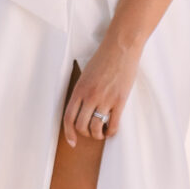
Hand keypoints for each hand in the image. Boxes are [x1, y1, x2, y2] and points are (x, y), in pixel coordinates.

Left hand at [62, 31, 140, 145]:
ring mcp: (105, 99)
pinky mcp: (119, 100)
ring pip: (96, 127)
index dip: (69, 133)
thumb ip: (83, 91)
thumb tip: (83, 108)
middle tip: (91, 132)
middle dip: (85, 134)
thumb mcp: (86, 74)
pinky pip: (113, 124)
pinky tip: (112, 130)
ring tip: (102, 132)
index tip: (72, 142)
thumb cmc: (104, 58)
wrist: (121, 47)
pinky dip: (111, 132)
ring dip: (98, 135)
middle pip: (81, 125)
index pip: (68, 117)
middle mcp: (90, 96)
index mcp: (79, 89)